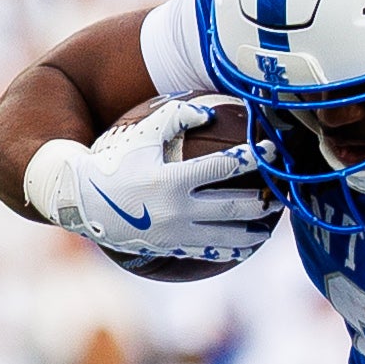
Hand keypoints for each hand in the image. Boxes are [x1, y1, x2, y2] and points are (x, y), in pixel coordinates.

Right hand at [25, 102, 269, 262]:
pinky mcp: (170, 248)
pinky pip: (205, 251)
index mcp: (175, 179)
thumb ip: (178, 117)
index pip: (226, 167)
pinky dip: (227, 249)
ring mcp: (176, 233)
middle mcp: (179, 210)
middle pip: (234, 206)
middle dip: (262, 200)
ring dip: (251, 230)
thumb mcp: (143, 132)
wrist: (82, 200)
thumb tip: (211, 112)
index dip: (253, 158)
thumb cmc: (114, 159)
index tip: (272, 152)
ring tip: (268, 226)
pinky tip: (242, 248)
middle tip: (282, 194)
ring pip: (225, 235)